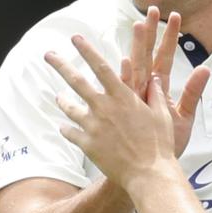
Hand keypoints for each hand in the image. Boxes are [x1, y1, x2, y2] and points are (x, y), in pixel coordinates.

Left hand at [45, 36, 179, 189]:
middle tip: (48, 55)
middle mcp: (104, 107)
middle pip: (77, 82)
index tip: (76, 38)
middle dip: (61, 65)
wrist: (148, 174)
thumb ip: (155, 94)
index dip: (87, 50)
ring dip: (62, 100)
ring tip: (56, 97)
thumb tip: (156, 77)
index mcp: (123, 97)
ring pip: (69, 108)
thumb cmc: (159, 144)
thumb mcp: (162, 115)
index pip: (101, 67)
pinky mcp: (88, 144)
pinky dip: (67, 128)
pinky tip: (63, 127)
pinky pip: (70, 132)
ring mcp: (93, 126)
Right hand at [120, 6, 210, 154]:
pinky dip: (127, 77)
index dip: (170, 37)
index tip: (176, 16)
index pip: (165, 57)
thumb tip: (207, 69)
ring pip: (137, 67)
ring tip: (138, 25)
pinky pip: (128, 92)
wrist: (148, 167)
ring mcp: (135, 99)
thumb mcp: (184, 117)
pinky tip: (126, 62)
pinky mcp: (129, 112)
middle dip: (152, 33)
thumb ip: (194, 92)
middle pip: (149, 55)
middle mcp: (146, 89)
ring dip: (139, 47)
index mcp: (159, 89)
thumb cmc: (165, 144)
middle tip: (154, 9)